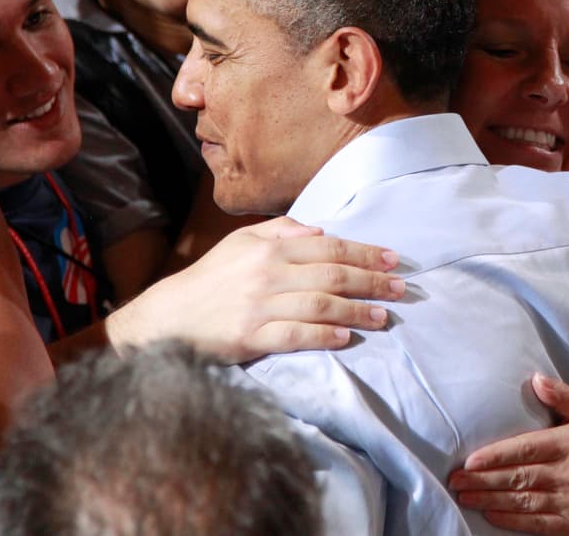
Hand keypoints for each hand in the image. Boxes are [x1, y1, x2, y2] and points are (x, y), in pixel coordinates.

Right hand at [105, 215, 405, 362]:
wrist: (167, 318)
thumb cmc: (210, 280)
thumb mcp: (240, 244)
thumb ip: (280, 231)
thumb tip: (319, 230)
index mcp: (268, 247)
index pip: (329, 247)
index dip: (365, 252)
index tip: (393, 260)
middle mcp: (267, 272)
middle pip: (332, 274)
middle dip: (372, 281)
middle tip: (400, 289)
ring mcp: (259, 305)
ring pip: (321, 305)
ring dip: (357, 311)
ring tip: (383, 317)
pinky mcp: (250, 335)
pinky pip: (296, 335)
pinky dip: (323, 336)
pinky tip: (345, 338)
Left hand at [449, 374, 568, 535]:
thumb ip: (562, 396)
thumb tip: (536, 378)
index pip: (526, 449)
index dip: (497, 455)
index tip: (471, 459)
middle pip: (519, 477)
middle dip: (484, 479)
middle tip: (456, 479)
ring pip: (524, 501)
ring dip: (491, 499)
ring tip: (465, 496)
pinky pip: (537, 523)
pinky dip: (512, 521)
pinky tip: (491, 515)